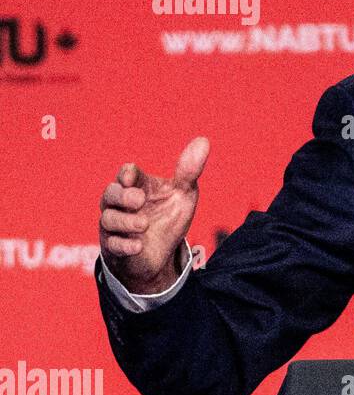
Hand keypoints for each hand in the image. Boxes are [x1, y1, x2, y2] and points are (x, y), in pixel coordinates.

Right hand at [99, 137, 208, 294]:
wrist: (160, 253)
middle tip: (138, 200)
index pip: (127, 174)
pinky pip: (112, 245)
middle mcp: (120, 203)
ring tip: (144, 225)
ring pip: (108, 219)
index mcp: (137, 186)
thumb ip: (189, 170)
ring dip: (125, 222)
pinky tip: (137, 246)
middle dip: (122, 196)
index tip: (131, 177)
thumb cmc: (168, 217)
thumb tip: (204, 141)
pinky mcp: (115, 247)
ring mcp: (115, 225)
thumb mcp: (183, 194)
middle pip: (110, 193)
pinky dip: (123, 245)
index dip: (127, 174)